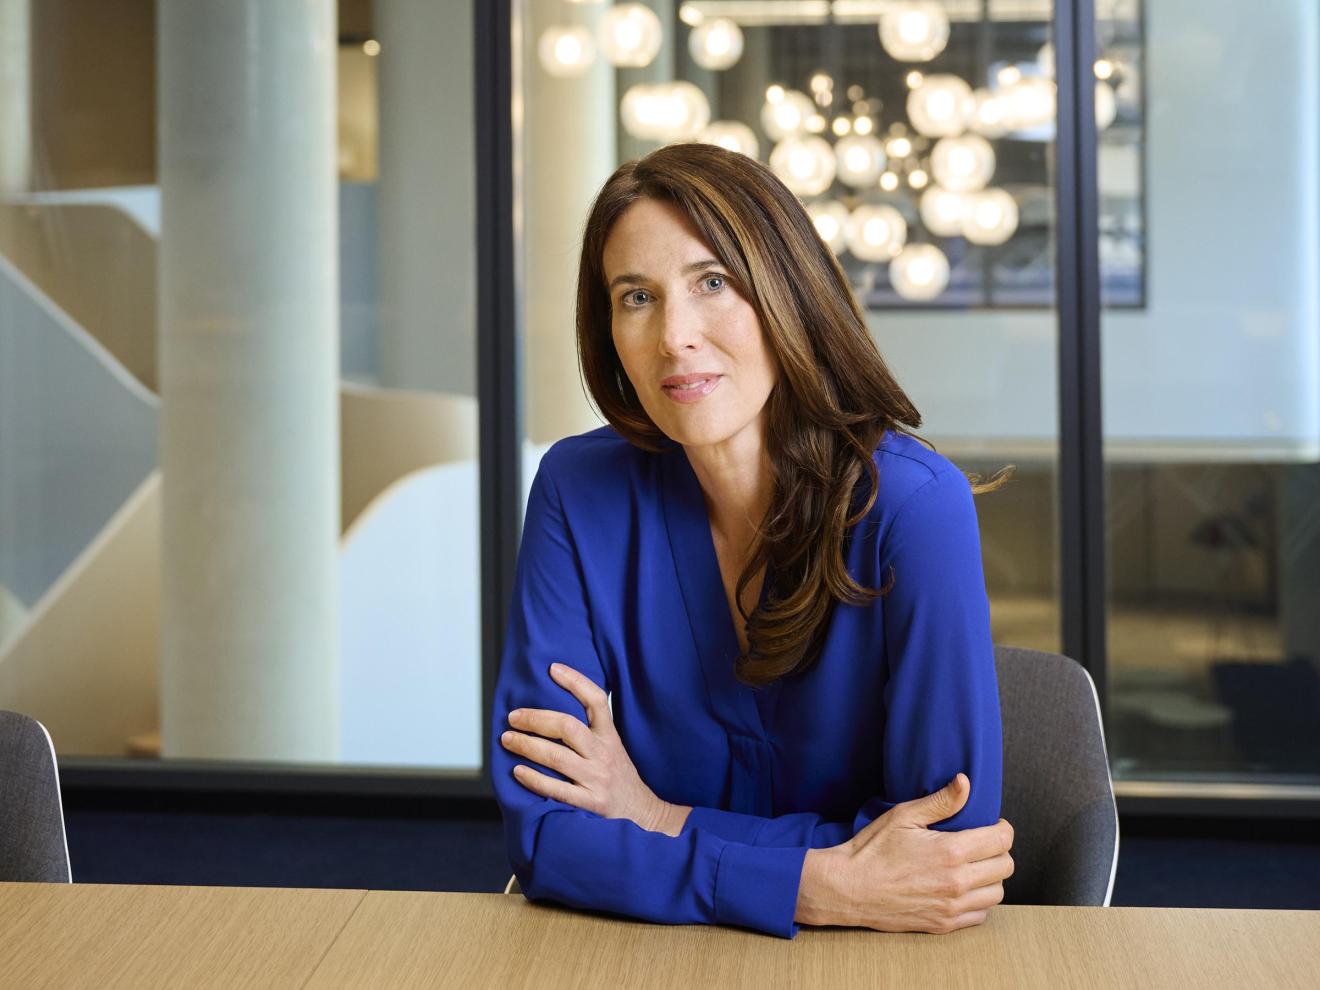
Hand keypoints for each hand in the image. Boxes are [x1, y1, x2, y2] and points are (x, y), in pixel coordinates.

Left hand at [501, 663, 677, 832]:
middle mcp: (603, 754)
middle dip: (535, 719)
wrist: (643, 814)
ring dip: (527, 745)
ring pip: (557, 756)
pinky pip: (557, 789)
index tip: (553, 668)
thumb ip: (592, 730)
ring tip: (507, 739)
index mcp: (610, 736)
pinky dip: (534, 779)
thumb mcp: (613, 747)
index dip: (575, 681)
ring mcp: (596, 779)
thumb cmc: (620, 778)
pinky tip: (518, 771)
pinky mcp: (589, 803)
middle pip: (567, 727)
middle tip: (513, 717)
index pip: (596, 701)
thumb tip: (555, 710)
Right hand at [801, 773, 1013, 934]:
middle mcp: (957, 882)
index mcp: (951, 851)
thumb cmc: (872, 850)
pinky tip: (961, 888)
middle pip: (1005, 866)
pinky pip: (980, 915)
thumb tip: (965, 782)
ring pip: (997, 893)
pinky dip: (978, 901)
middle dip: (998, 851)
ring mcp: (952, 907)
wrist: (849, 889)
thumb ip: (940, 801)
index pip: (1001, 840)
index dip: (1002, 828)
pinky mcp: (944, 925)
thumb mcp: (903, 816)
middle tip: (982, 843)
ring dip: (990, 877)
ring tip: (973, 866)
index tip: (992, 825)